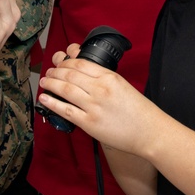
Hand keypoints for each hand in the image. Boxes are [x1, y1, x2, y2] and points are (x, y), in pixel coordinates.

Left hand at [38, 45, 159, 154]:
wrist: (150, 132)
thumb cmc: (139, 111)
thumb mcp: (122, 85)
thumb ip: (104, 78)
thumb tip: (83, 74)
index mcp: (109, 77)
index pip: (80, 63)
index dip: (65, 62)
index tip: (59, 64)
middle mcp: (100, 89)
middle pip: (69, 75)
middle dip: (55, 72)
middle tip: (49, 73)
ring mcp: (93, 106)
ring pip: (65, 90)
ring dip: (51, 84)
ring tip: (45, 82)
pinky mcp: (89, 123)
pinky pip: (66, 110)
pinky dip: (52, 103)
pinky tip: (45, 99)